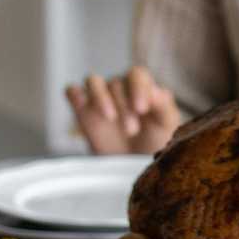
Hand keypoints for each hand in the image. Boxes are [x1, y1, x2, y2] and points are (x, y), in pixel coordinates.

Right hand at [66, 66, 180, 154]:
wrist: (135, 163)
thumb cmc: (155, 140)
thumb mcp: (166, 124)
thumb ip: (164, 105)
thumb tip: (156, 91)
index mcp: (142, 85)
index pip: (137, 74)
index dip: (138, 88)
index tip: (141, 109)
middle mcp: (119, 87)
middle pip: (116, 83)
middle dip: (124, 105)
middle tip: (131, 130)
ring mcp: (99, 96)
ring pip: (93, 81)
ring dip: (100, 97)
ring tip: (110, 118)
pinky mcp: (82, 109)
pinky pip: (72, 92)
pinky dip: (74, 94)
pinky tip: (81, 104)